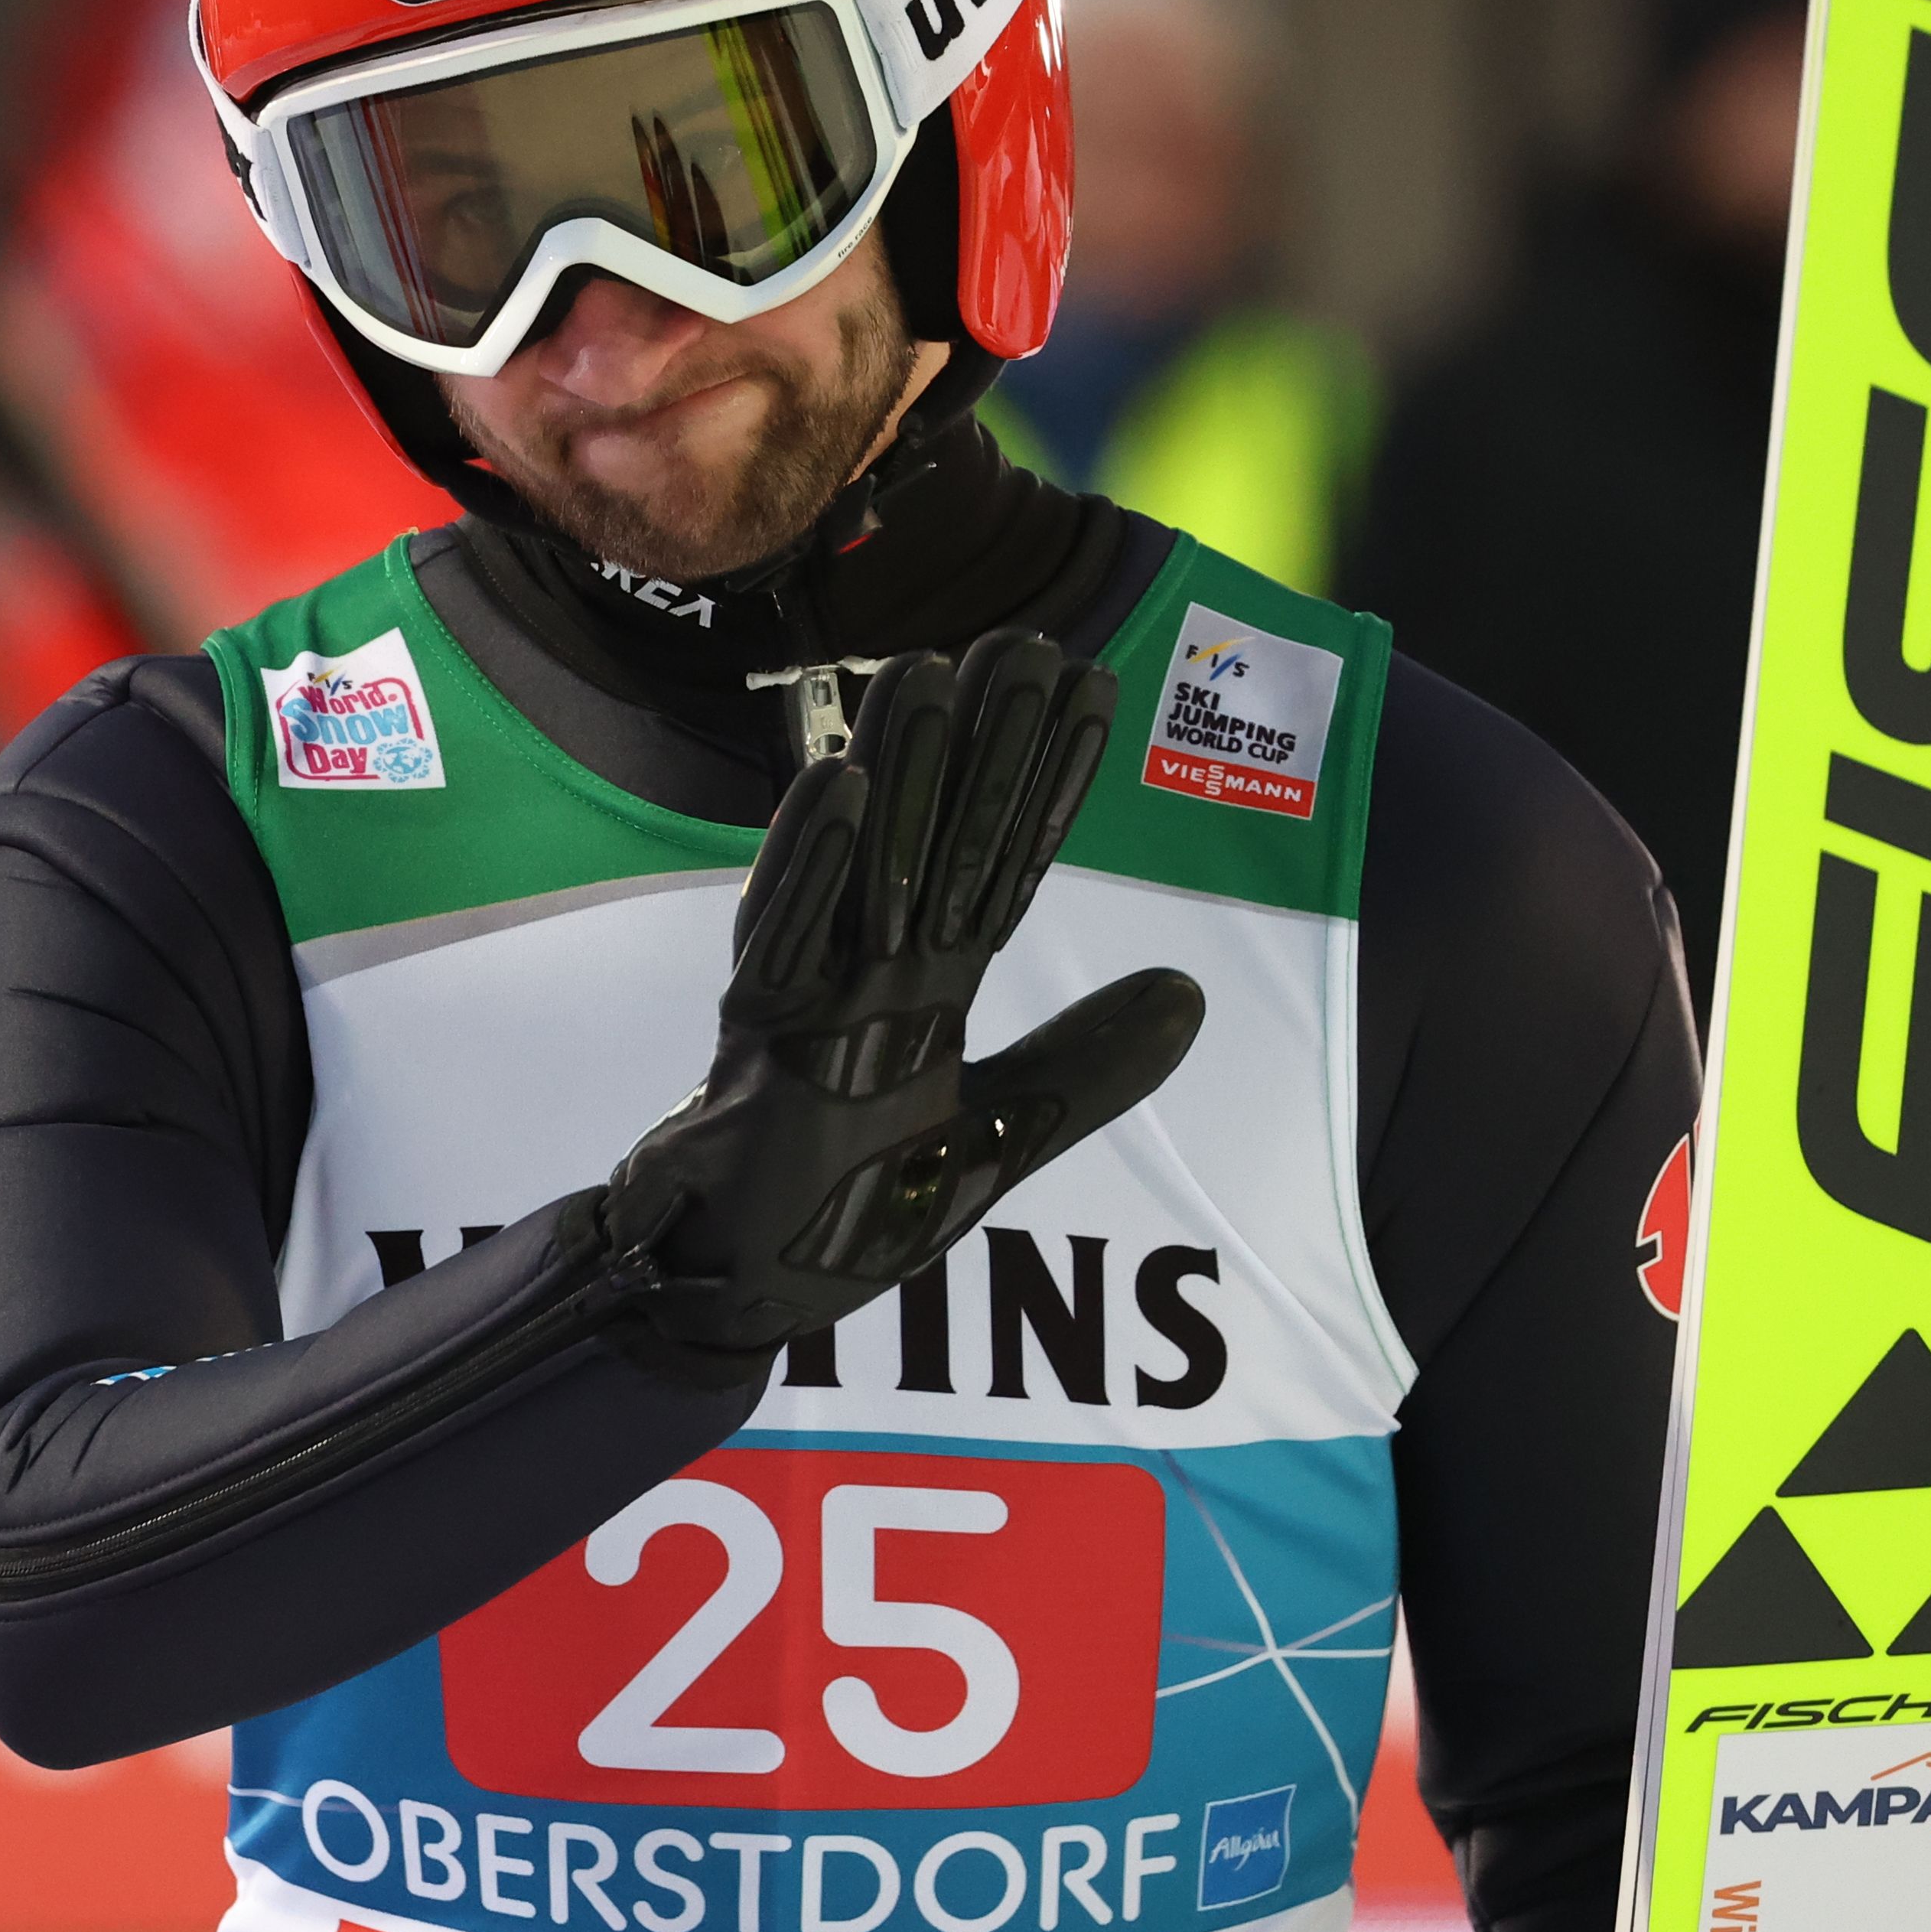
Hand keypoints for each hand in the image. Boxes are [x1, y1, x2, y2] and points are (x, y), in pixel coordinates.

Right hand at [603, 628, 1205, 1357]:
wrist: (739, 1294)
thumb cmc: (849, 1214)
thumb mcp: (998, 1137)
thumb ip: (1083, 1067)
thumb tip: (1190, 993)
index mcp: (931, 994)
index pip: (1003, 867)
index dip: (1049, 781)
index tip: (1090, 686)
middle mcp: (871, 977)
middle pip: (936, 842)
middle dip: (978, 744)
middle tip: (1022, 637)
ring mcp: (809, 1001)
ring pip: (858, 869)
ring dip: (894, 769)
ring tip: (928, 669)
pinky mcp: (751, 1044)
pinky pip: (781, 940)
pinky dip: (809, 865)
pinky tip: (841, 783)